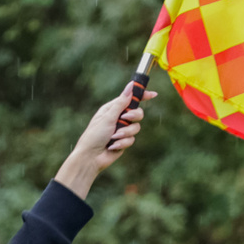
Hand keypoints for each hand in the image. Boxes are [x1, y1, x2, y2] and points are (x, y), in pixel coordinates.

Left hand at [53, 78, 155, 198]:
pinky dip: (122, 143)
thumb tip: (130, 86)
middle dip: (133, 116)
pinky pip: (131, 139)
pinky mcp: (124, 141)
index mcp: (112, 109)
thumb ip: (121, 103)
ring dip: (125, 133)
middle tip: (125, 118)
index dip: (142, 95)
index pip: (130, 99)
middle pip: (137, 113)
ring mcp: (122, 130)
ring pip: (136, 127)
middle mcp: (118, 118)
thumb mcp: (108, 117)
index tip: (153, 94)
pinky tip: (112, 147)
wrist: (90, 157)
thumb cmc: (94, 136)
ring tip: (113, 137)